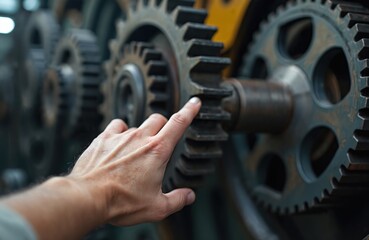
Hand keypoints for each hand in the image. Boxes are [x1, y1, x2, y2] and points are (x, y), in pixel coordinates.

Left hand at [68, 97, 201, 225]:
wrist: (88, 196)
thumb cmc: (121, 201)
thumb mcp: (156, 207)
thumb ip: (177, 200)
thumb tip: (189, 196)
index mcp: (157, 151)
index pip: (178, 123)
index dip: (190, 110)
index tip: (195, 102)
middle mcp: (140, 138)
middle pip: (159, 119)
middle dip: (164, 126)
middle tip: (161, 140)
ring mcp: (121, 136)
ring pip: (138, 124)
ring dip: (142, 133)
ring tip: (137, 150)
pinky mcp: (104, 138)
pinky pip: (118, 125)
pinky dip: (122, 131)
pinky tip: (119, 143)